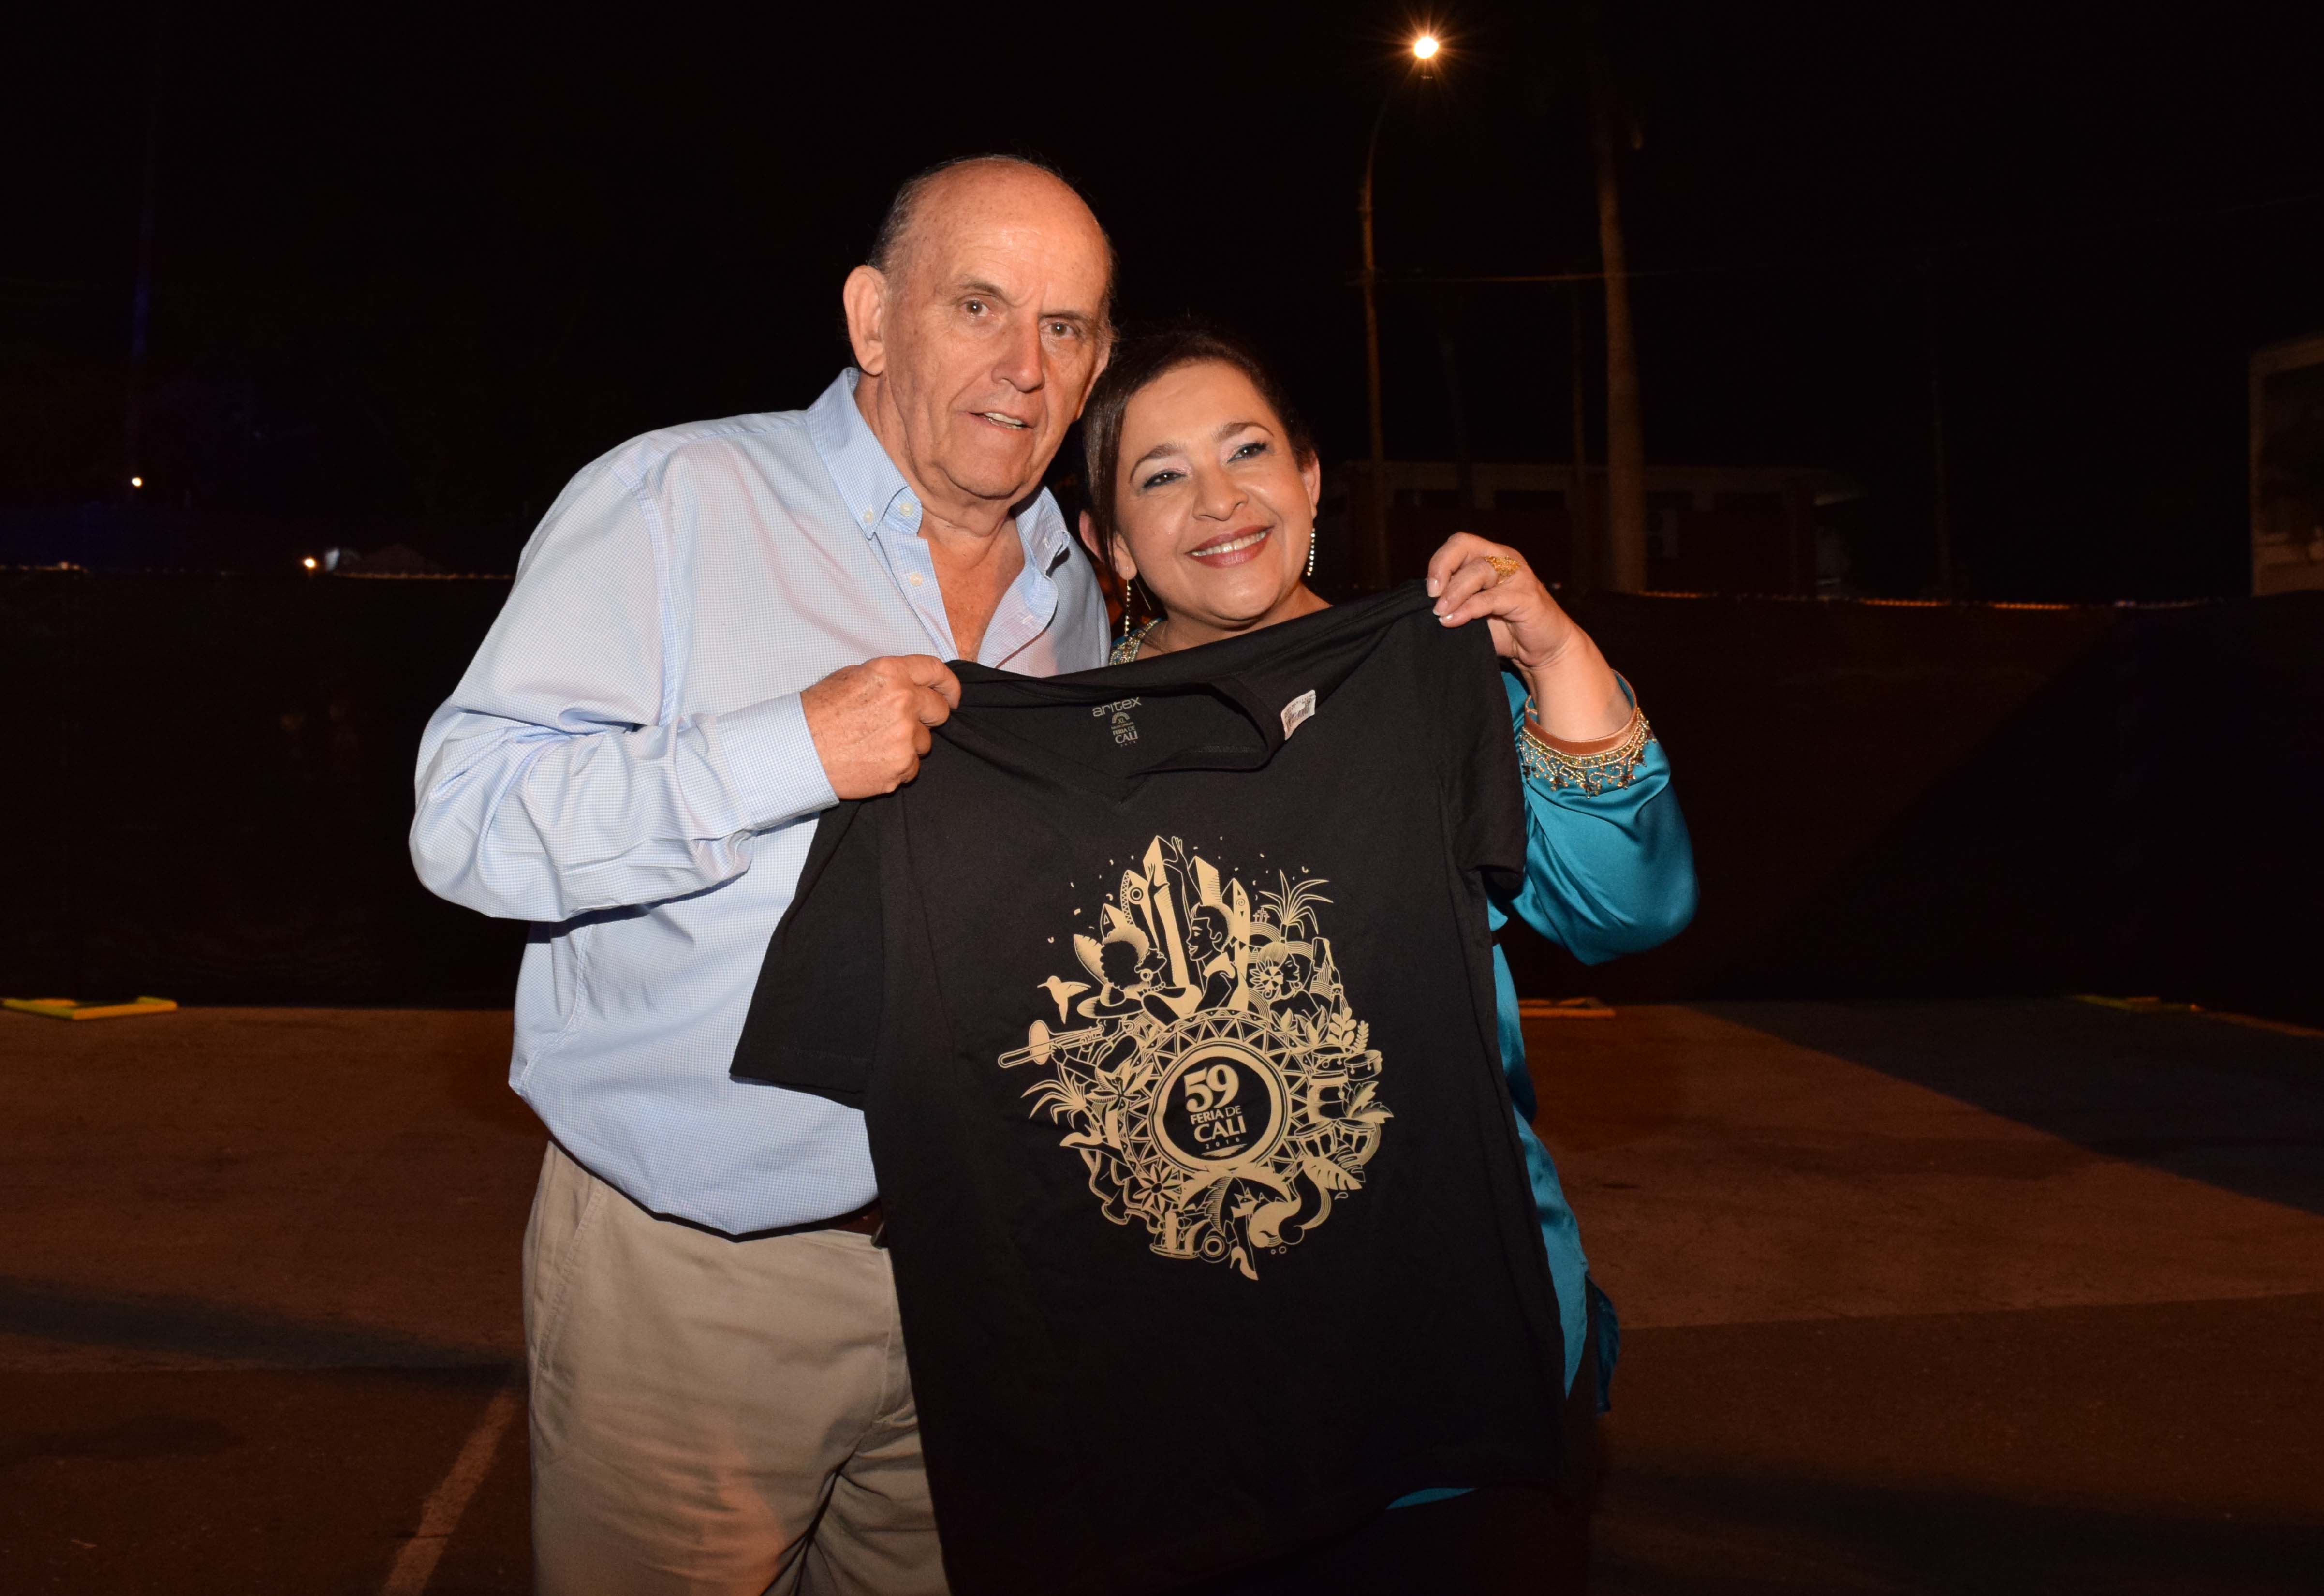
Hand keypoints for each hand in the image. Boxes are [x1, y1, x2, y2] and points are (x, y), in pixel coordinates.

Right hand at [801, 655, 960, 799]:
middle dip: (929, 716)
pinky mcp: (901, 766)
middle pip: (939, 710)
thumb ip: (888, 679)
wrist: (798, 750)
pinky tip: (871, 761)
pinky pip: (912, 767)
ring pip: (925, 742)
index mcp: (891, 673)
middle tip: (907, 724)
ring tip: (874, 744)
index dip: (948, 685)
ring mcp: (905, 736)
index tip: (952, 696)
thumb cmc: (818, 713)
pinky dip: (897, 766)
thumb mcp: (851, 677)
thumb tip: (911, 684)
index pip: (936, 671)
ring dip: (908, 744)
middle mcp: (903, 701)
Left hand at [1424, 533, 1575, 671]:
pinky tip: (1454, 620)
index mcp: (1492, 557)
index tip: (1428, 589)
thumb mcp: (1475, 610)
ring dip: (1454, 592)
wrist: (1545, 650)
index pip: (1460, 543)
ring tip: (1440, 612)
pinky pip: (1491, 598)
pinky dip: (1468, 609)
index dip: (1440, 561)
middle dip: (1442, 569)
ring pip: (1479, 570)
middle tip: (1431, 598)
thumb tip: (1421, 602)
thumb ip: (1454, 600)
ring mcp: (1518, 577)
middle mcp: (1505, 560)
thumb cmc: (1508, 629)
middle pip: (1466, 546)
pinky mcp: (1527, 599)